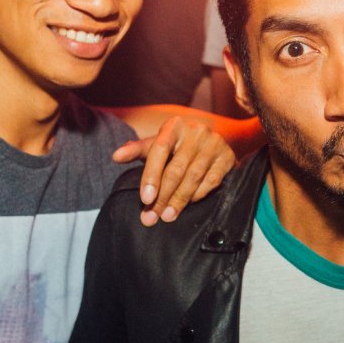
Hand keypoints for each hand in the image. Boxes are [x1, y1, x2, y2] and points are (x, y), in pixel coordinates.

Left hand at [112, 115, 234, 225]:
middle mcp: (196, 131)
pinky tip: (188, 205)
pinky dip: (198, 195)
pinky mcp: (227, 158)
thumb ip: (137, 150)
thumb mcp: (156, 144)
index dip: (151, 176)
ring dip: (179, 200)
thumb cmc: (177, 145)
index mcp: (174, 125)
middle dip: (162, 196)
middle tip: (151, 216)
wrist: (210, 140)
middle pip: (176, 169)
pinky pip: (211, 181)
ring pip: (193, 177)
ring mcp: (214, 144)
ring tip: (167, 216)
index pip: (159, 150)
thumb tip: (116, 156)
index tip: (144, 199)